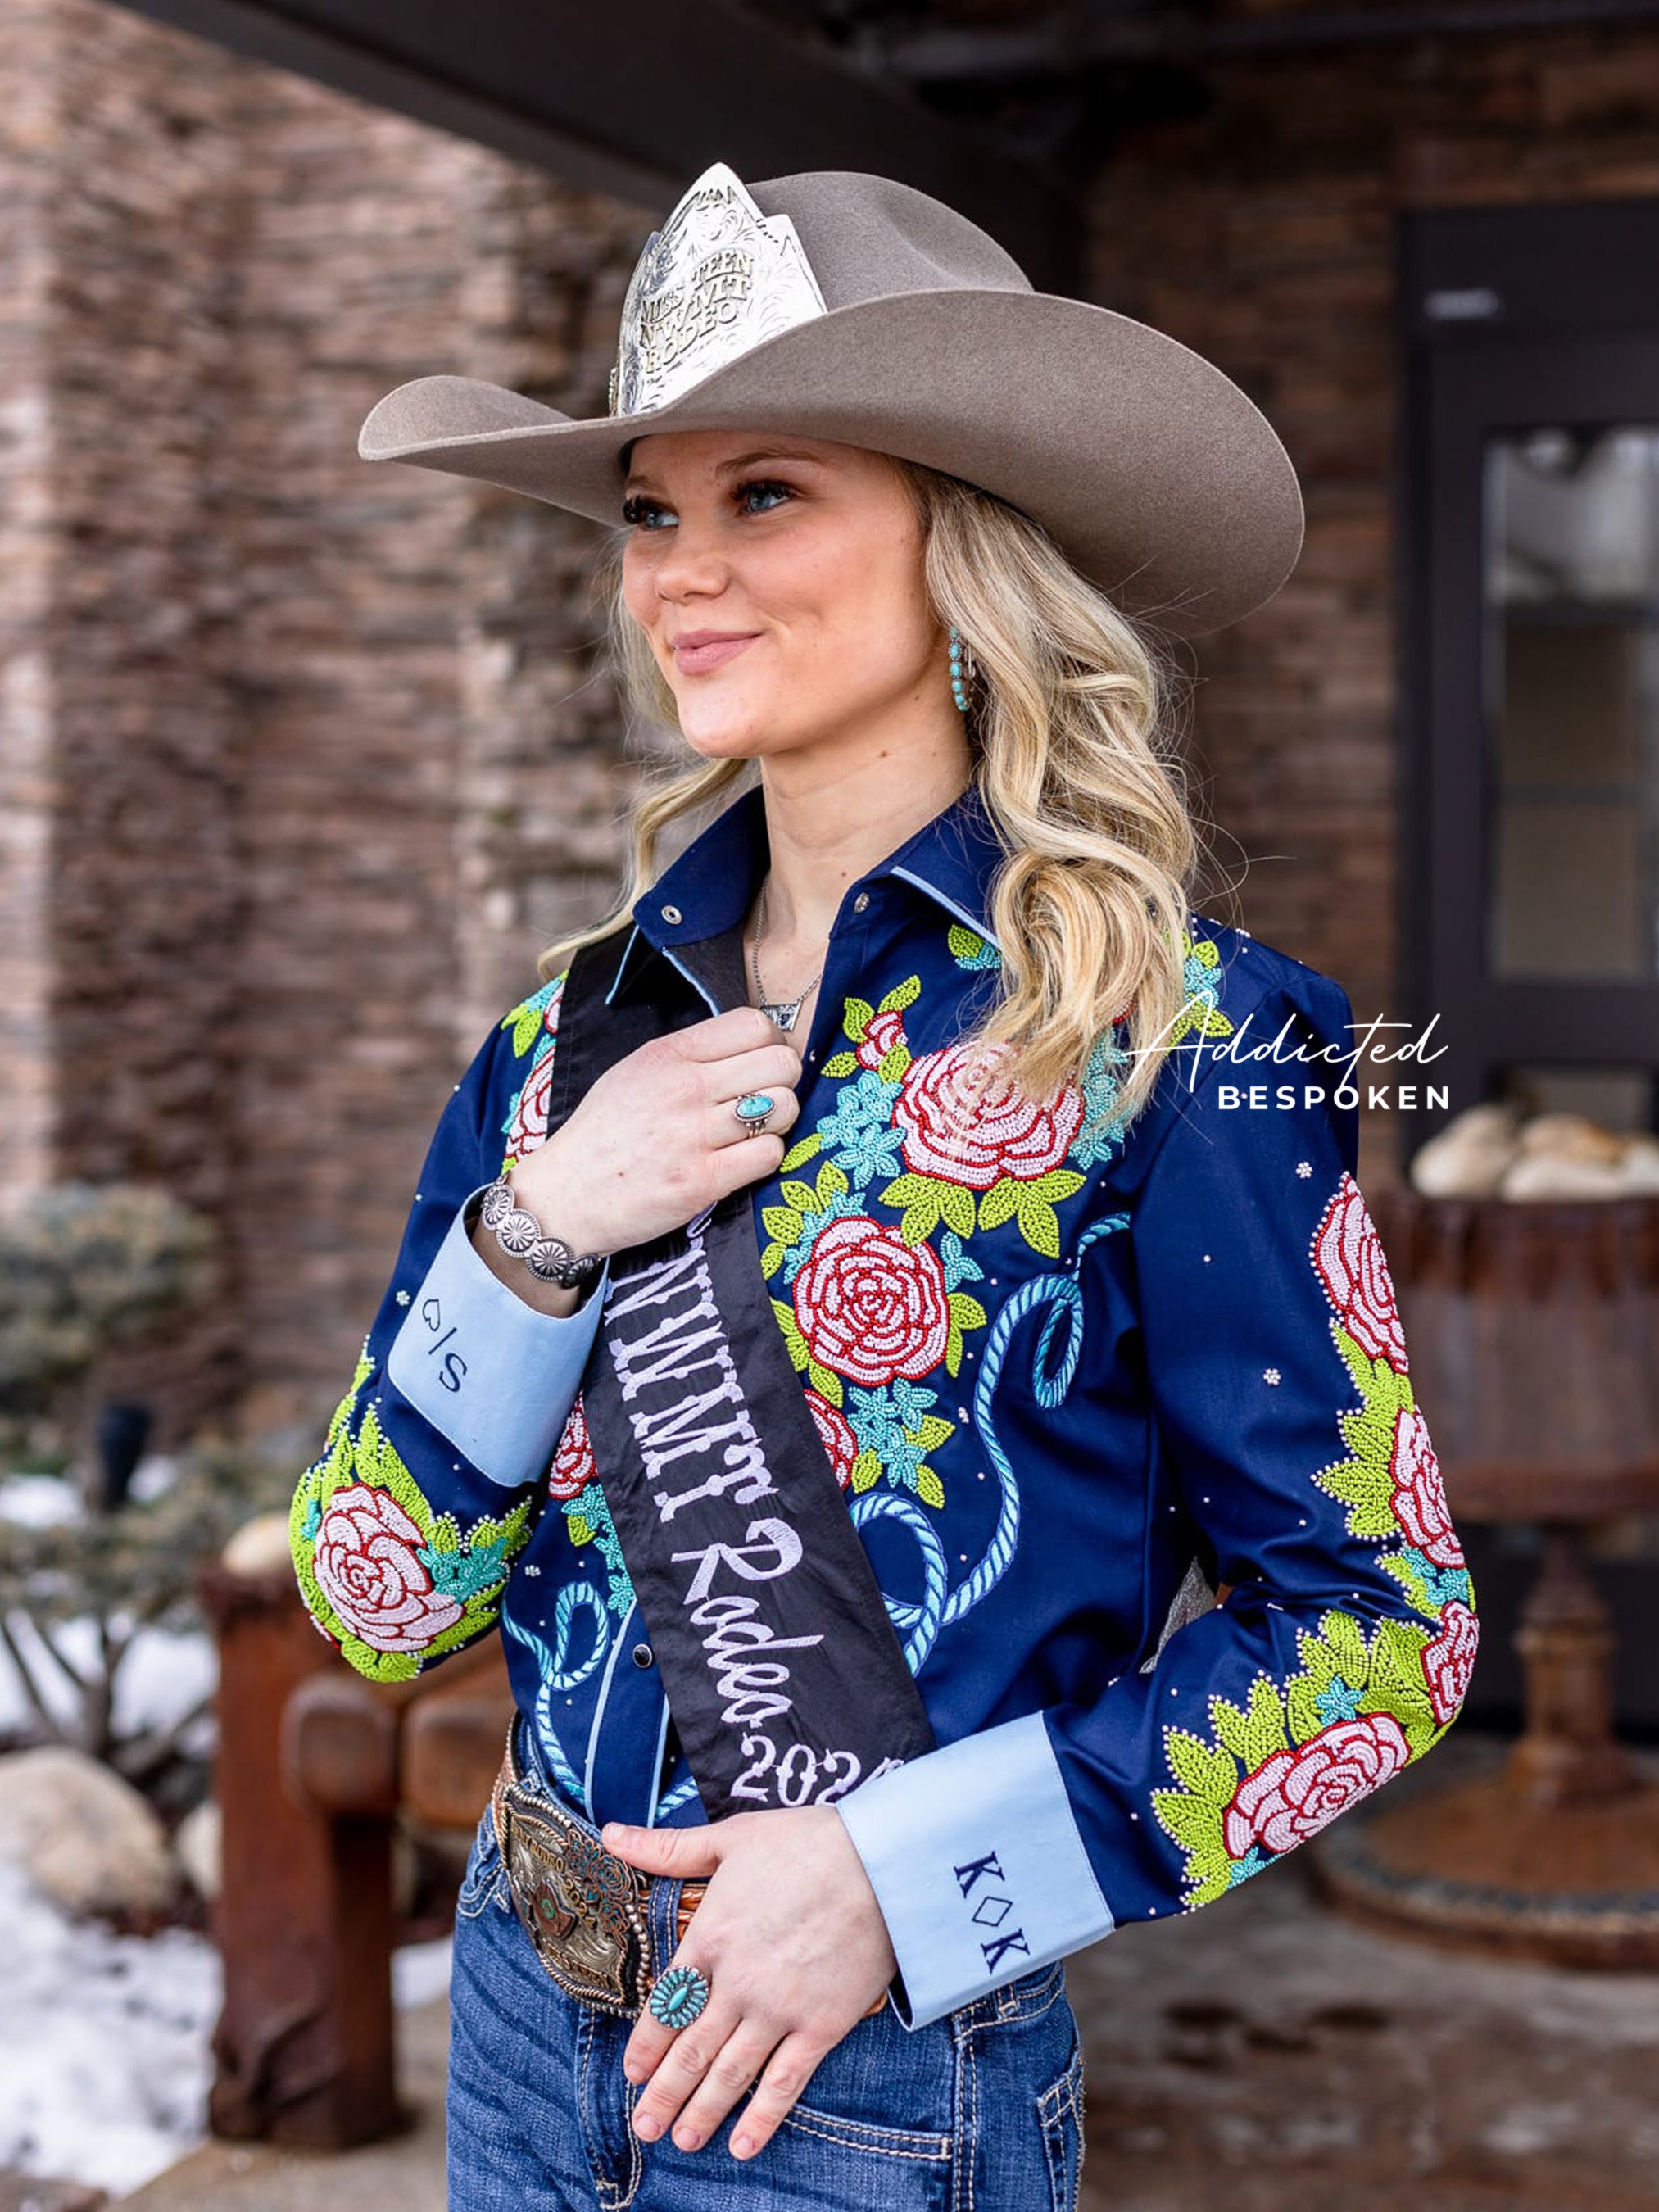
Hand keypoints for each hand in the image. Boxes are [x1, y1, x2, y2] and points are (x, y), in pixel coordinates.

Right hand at [510, 1006, 803, 1258]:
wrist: (566, 1195)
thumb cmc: (606, 1133)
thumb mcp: (636, 1071)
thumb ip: (690, 1055)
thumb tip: (752, 1044)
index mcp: (668, 1054)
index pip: (754, 1024)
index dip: (769, 1043)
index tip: (758, 1064)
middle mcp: (684, 1088)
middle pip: (780, 1061)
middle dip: (783, 1081)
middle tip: (764, 1100)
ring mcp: (694, 1134)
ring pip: (783, 1106)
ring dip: (779, 1121)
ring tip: (754, 1132)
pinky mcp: (703, 1180)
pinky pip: (769, 1154)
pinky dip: (765, 1158)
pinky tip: (742, 1161)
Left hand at [600, 1805, 896, 2160]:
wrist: (881, 1862)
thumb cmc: (806, 1843)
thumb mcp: (731, 1838)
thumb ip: (668, 1848)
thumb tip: (610, 1836)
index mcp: (710, 1937)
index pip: (666, 2004)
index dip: (646, 2046)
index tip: (633, 2074)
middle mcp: (736, 1983)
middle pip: (691, 2050)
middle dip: (664, 2093)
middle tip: (645, 2127)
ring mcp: (779, 2010)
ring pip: (730, 2073)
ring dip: (702, 2111)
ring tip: (681, 2141)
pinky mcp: (821, 2026)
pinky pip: (785, 2082)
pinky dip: (762, 2118)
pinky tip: (744, 2145)